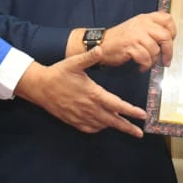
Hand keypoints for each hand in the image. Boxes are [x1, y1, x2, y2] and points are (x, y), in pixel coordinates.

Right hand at [15, 48, 146, 137]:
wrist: (39, 87)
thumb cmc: (58, 73)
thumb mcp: (74, 62)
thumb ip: (89, 57)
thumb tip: (101, 49)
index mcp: (93, 94)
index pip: (117, 105)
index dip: (131, 111)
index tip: (143, 115)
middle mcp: (89, 108)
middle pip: (113, 121)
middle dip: (127, 127)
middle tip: (140, 133)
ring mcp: (81, 116)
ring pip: (102, 125)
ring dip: (114, 126)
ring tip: (125, 128)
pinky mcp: (73, 121)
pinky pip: (90, 128)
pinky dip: (99, 128)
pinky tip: (103, 125)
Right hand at [99, 12, 175, 70]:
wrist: (101, 43)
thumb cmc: (120, 38)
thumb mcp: (136, 27)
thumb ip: (151, 29)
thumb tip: (167, 39)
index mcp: (145, 18)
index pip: (167, 19)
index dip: (173, 31)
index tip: (171, 41)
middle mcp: (142, 24)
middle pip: (165, 36)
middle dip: (168, 51)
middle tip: (166, 60)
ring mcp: (136, 35)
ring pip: (155, 50)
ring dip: (153, 60)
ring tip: (148, 63)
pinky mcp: (130, 46)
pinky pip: (145, 58)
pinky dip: (145, 65)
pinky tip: (141, 66)